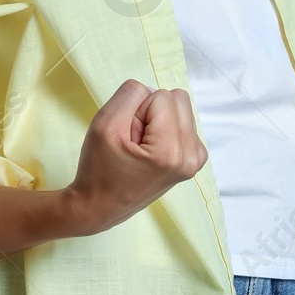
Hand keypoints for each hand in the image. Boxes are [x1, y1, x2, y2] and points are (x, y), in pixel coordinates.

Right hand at [59, 78, 207, 235]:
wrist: (100, 207)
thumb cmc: (98, 169)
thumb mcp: (104, 124)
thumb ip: (129, 95)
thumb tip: (151, 88)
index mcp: (170, 151)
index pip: (160, 96)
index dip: (137, 110)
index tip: (127, 135)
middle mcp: (191, 156)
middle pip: (178, 99)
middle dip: (152, 112)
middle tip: (134, 138)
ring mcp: (195, 160)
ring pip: (182, 109)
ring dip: (159, 121)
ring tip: (142, 146)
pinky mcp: (194, 161)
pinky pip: (185, 123)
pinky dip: (167, 130)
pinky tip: (152, 150)